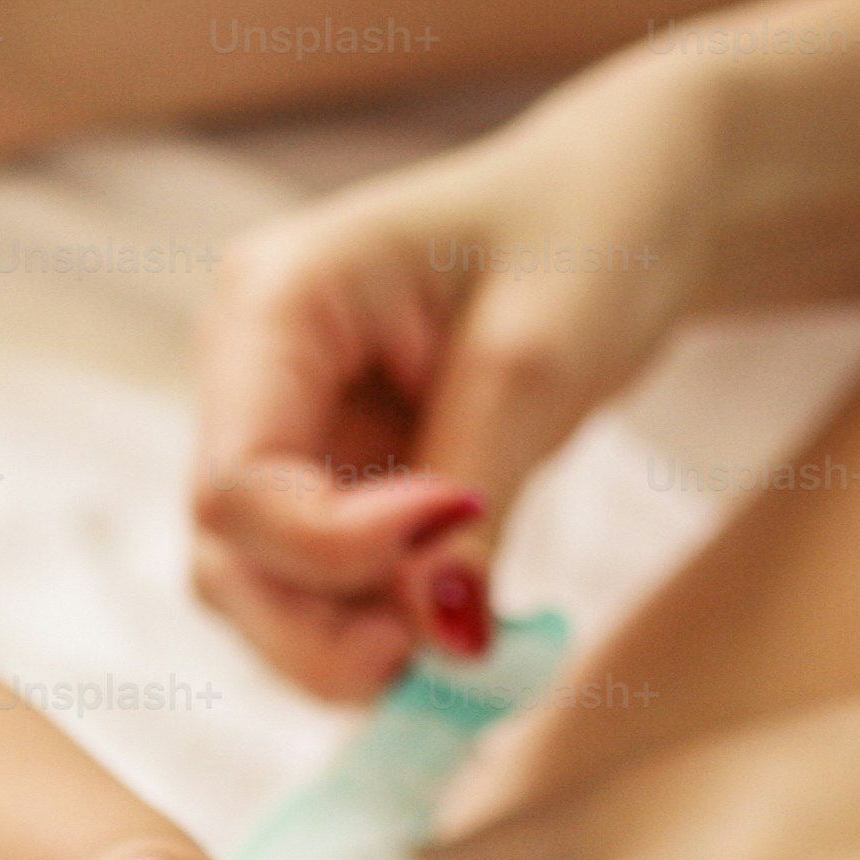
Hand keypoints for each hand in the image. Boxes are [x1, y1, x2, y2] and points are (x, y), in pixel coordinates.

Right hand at [190, 70, 711, 699]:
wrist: (632, 203)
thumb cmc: (592, 233)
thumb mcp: (543, 357)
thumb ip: (477, 496)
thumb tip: (441, 639)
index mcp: (273, 303)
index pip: (236, 484)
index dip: (332, 550)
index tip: (454, 533)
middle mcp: (248, 373)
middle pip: (227, 557)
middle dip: (323, 630)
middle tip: (442, 656)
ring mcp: (281, 434)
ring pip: (258, 592)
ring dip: (347, 647)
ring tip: (463, 640)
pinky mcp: (326, 484)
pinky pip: (317, 592)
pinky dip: (378, 631)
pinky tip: (459, 623)